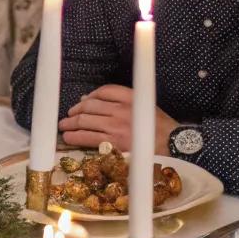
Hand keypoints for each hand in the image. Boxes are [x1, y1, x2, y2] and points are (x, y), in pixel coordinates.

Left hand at [59, 85, 174, 154]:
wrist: (175, 146)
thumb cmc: (160, 128)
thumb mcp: (146, 105)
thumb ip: (122, 101)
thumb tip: (89, 100)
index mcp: (132, 97)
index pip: (104, 91)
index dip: (89, 96)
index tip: (82, 102)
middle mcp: (122, 109)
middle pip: (90, 106)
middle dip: (75, 111)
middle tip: (68, 116)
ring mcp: (116, 126)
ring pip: (85, 121)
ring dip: (70, 123)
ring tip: (64, 126)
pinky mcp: (114, 143)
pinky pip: (88, 138)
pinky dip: (75, 137)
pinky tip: (68, 138)